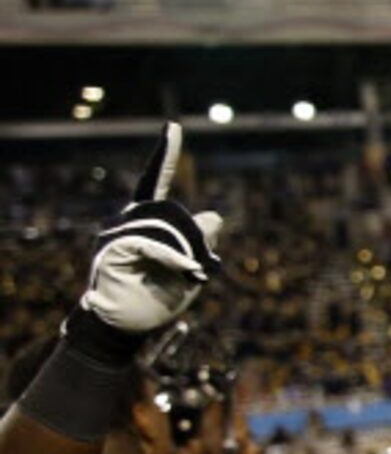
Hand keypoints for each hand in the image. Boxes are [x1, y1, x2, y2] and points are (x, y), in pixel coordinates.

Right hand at [73, 123, 222, 347]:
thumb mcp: (194, 266)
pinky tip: (186, 271)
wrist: (129, 326)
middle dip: (195, 243)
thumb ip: (202, 240)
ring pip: (168, 227)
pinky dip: (174, 258)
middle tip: (195, 271)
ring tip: (185, 276)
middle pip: (177, 214)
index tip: (173, 127)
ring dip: (185, 255)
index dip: (166, 155)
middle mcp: (129, 219)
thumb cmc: (159, 297)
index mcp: (148, 219)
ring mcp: (117, 231)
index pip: (157, 180)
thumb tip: (214, 216)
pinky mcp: (113, 246)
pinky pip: (154, 243)